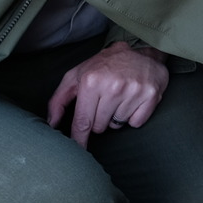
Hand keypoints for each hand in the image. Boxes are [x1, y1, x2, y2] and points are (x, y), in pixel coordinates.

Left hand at [46, 41, 169, 147]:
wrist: (141, 51)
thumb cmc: (105, 66)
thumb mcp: (77, 75)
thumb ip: (59, 99)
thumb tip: (51, 123)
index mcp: (91, 81)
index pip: (82, 121)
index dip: (78, 139)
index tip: (77, 151)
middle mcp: (113, 87)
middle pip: (99, 127)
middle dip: (99, 118)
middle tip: (104, 100)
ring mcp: (134, 91)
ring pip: (117, 125)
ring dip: (116, 116)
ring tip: (120, 97)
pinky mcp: (151, 96)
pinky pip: (136, 123)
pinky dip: (133, 116)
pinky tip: (133, 100)